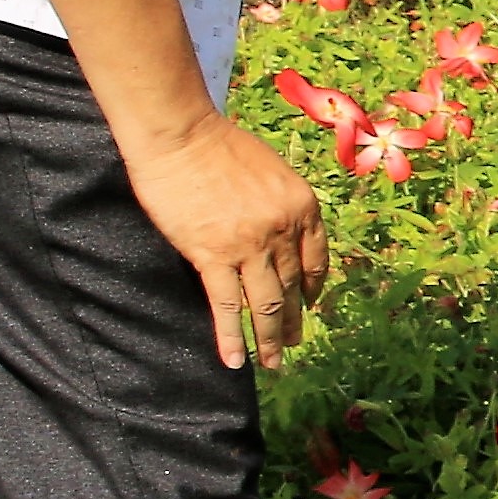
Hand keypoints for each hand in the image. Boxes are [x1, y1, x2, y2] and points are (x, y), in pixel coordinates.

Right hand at [123, 114, 327, 370]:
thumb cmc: (218, 145)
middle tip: (293, 346)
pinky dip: (231, 337)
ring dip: (270, 339)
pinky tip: (235, 360)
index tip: (310, 304)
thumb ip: (279, 204)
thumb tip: (276, 230)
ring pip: (265, 304)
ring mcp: (249, 246)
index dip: (313, 287)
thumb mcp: (270, 170)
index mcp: (302, 206)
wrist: (182, 135)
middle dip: (293, 321)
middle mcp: (283, 230)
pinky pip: (226, 305)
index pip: (315, 259)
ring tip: (273, 363)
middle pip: (292, 287)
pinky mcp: (212, 255)